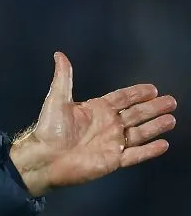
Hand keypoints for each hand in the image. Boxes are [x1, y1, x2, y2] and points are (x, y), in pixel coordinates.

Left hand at [9, 51, 176, 196]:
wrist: (44, 159)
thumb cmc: (50, 130)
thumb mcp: (57, 100)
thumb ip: (63, 78)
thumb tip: (59, 54)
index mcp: (97, 110)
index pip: (122, 98)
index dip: (137, 93)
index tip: (153, 89)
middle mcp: (107, 125)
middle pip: (136, 114)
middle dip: (153, 108)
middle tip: (171, 101)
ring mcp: (111, 143)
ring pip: (140, 133)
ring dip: (155, 126)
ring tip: (171, 119)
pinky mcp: (113, 161)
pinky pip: (136, 155)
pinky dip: (149, 151)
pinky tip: (164, 144)